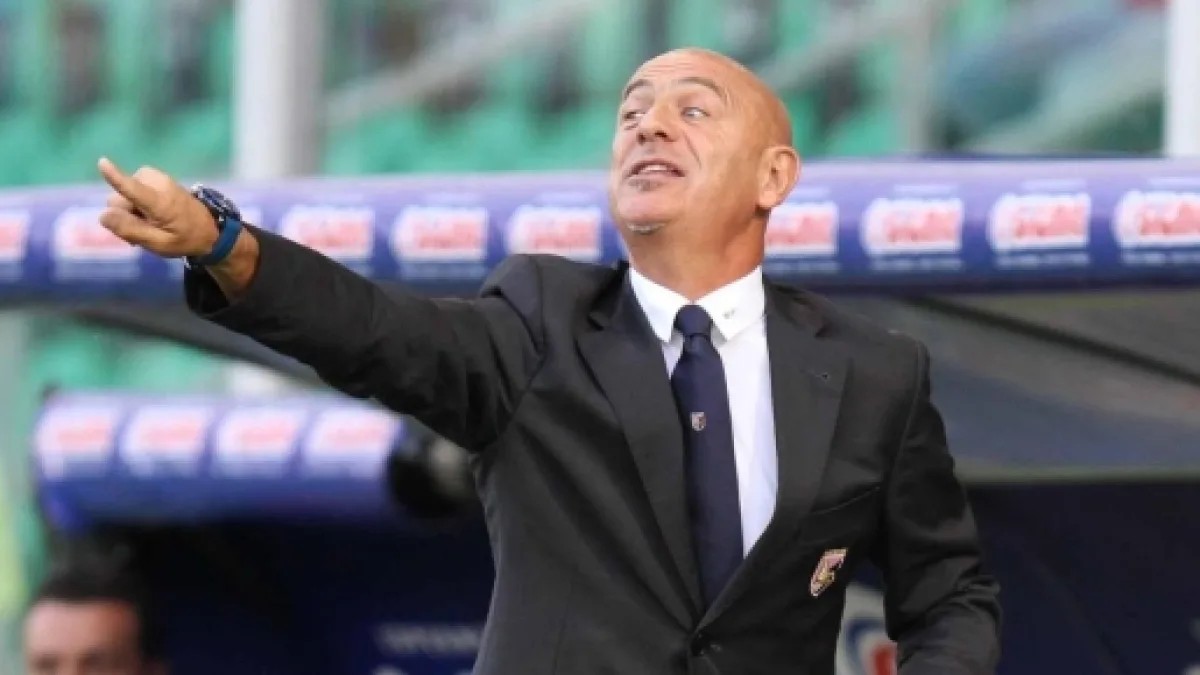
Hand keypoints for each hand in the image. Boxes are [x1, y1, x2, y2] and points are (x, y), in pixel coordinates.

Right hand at [96, 157, 218, 257]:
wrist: (209, 229)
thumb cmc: (185, 239)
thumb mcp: (159, 244)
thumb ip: (131, 230)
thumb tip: (103, 215)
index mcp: (160, 202)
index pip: (133, 188)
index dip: (116, 177)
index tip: (102, 162)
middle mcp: (157, 184)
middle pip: (119, 198)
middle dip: (123, 215)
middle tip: (140, 232)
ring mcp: (157, 177)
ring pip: (124, 193)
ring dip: (130, 209)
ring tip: (147, 224)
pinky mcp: (156, 177)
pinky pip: (133, 187)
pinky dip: (136, 201)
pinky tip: (147, 214)